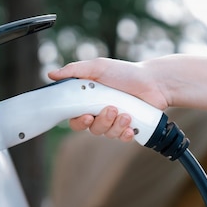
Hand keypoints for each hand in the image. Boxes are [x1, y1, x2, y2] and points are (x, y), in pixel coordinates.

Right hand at [48, 54, 206, 140]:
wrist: (154, 81)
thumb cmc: (126, 72)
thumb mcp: (98, 67)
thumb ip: (75, 71)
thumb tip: (51, 74)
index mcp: (89, 101)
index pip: (74, 118)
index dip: (77, 121)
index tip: (85, 116)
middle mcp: (99, 113)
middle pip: (91, 129)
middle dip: (101, 121)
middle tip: (112, 109)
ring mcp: (114, 122)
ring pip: (106, 133)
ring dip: (115, 125)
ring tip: (126, 113)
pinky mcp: (128, 129)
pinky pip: (121, 139)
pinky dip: (124, 134)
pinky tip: (130, 127)